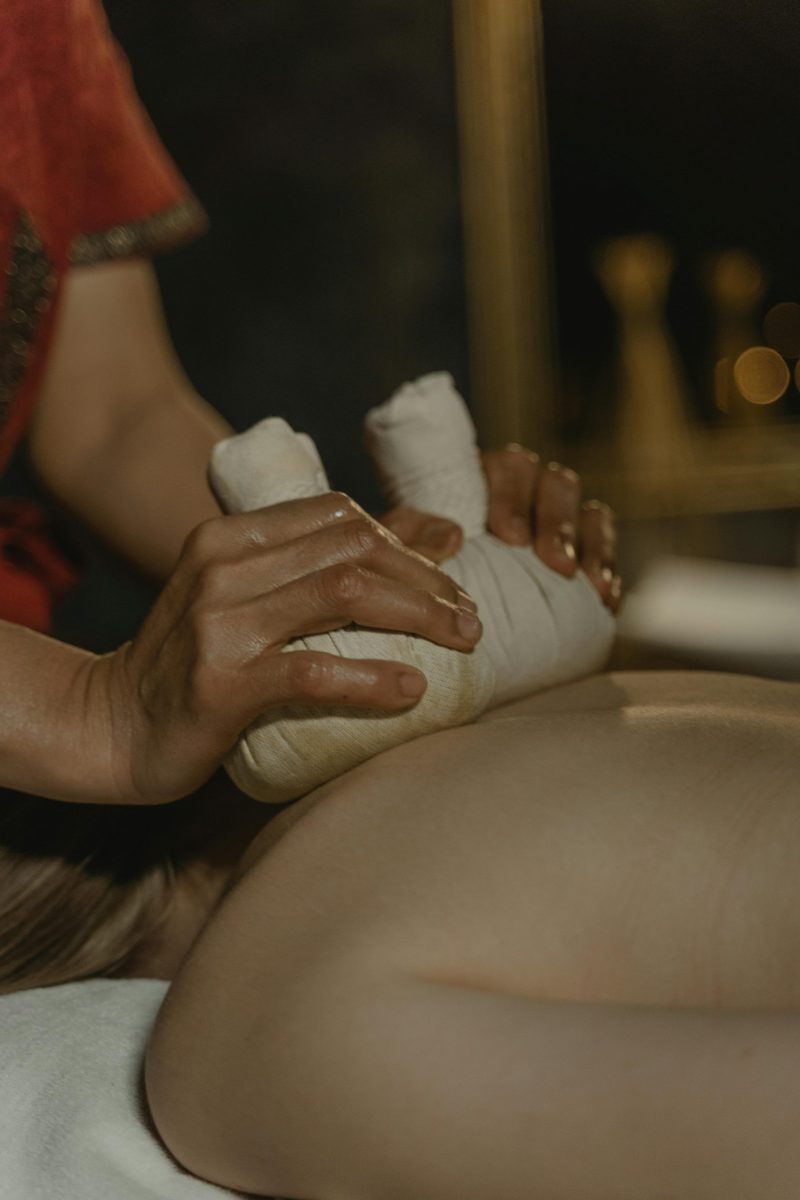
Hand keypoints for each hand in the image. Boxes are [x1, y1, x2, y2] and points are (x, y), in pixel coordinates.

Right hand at [88, 494, 481, 804]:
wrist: (109, 726)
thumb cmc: (194, 665)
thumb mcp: (244, 599)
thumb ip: (316, 567)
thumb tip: (434, 534)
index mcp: (228, 538)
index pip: (338, 516)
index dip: (406, 540)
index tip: (450, 577)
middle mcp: (222, 567)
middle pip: (352, 548)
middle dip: (427, 578)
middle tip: (471, 617)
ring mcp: (220, 622)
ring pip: (343, 594)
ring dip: (418, 615)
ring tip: (463, 642)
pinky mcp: (222, 682)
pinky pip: (313, 669)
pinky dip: (372, 677)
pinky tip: (412, 689)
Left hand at [380, 447, 620, 612]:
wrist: (443, 613)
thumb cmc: (414, 569)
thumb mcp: (401, 548)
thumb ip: (410, 533)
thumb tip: (452, 535)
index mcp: (486, 478)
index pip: (511, 466)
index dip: (513, 497)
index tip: (508, 536)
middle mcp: (528, 492)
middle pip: (557, 484)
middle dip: (557, 522)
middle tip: (554, 562)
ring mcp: (559, 521)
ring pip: (589, 511)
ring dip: (591, 544)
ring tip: (584, 583)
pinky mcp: (582, 552)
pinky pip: (606, 547)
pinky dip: (608, 567)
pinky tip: (604, 598)